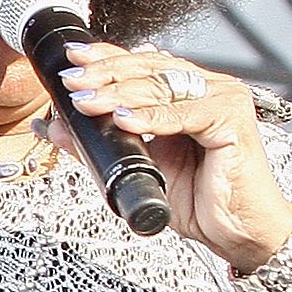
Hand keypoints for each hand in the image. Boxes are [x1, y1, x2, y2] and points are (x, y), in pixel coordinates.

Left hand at [48, 42, 291, 272]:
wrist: (238, 232)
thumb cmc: (200, 200)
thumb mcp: (138, 168)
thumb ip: (101, 144)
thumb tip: (53, 128)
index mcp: (186, 92)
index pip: (142, 64)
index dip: (106, 58)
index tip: (71, 60)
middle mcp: (206, 88)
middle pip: (149, 69)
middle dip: (105, 73)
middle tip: (73, 81)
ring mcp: (223, 99)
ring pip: (162, 87)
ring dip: (119, 93)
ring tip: (88, 101)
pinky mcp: (232, 119)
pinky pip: (185, 114)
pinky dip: (152, 117)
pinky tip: (125, 120)